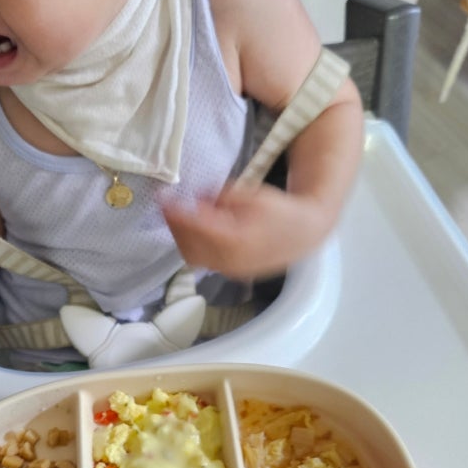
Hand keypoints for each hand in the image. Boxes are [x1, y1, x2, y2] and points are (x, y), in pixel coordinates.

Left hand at [163, 182, 331, 280]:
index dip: (176, 213)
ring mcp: (231, 270)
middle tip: (165, 206)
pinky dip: (191, 246)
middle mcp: (232, 261)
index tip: (163, 198)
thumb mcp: (253, 194)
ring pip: (193, 258)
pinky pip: (202, 262)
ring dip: (180, 237)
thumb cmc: (280, 211)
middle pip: (189, 247)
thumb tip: (196, 197)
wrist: (304, 234)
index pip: (197, 228)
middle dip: (174, 226)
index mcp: (238, 240)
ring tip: (175, 216)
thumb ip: (222, 197)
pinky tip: (190, 230)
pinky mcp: (231, 273)